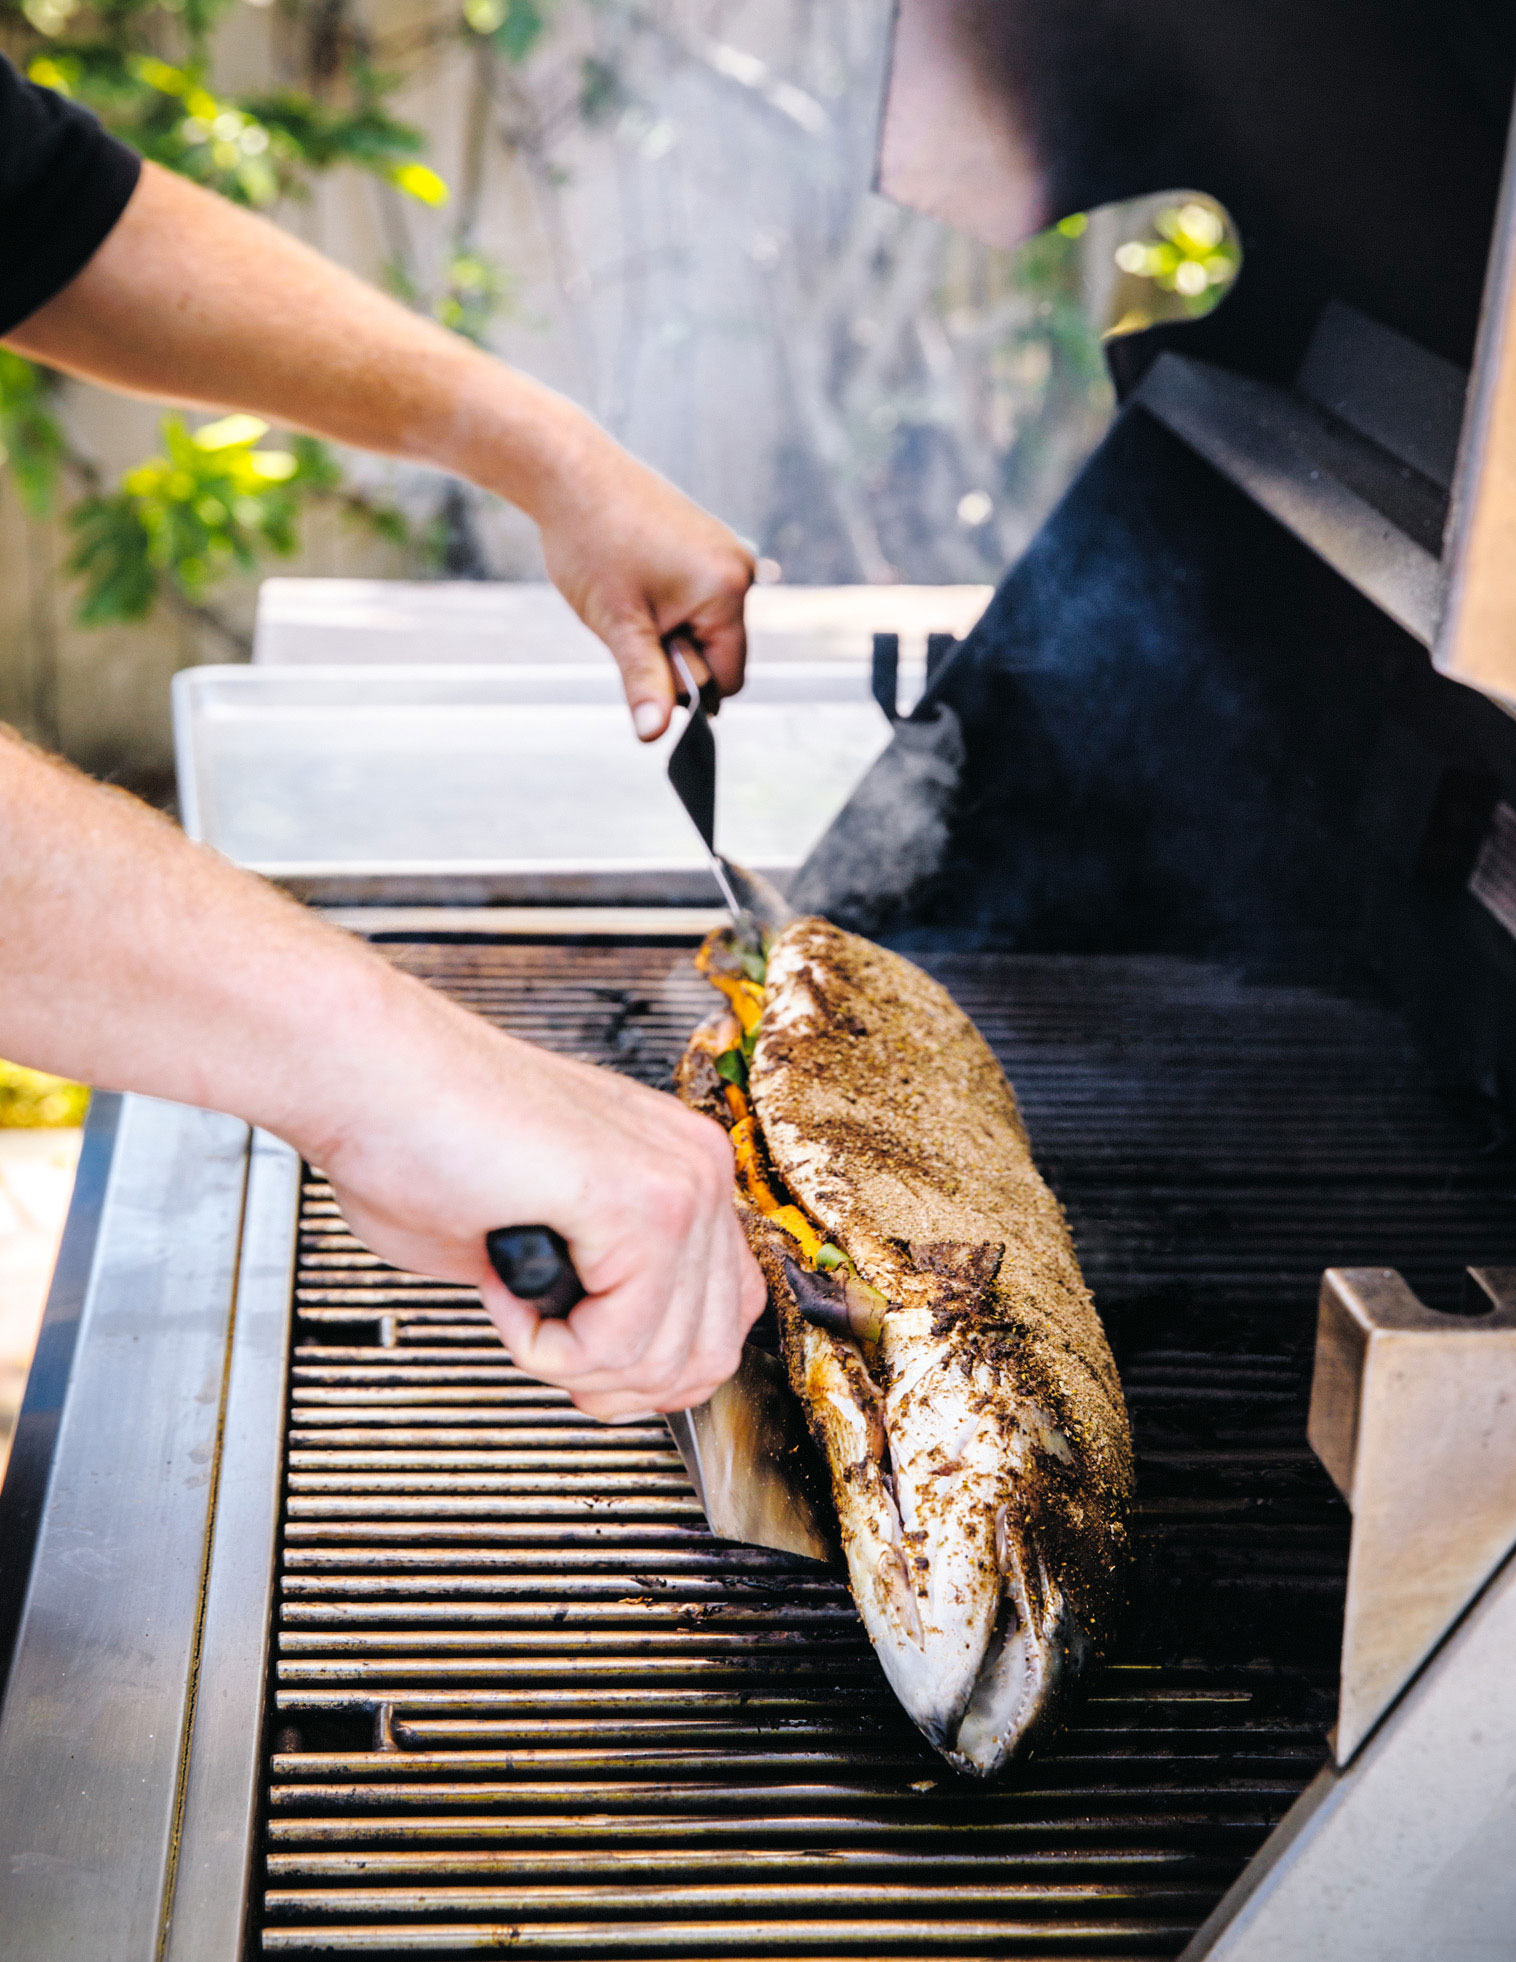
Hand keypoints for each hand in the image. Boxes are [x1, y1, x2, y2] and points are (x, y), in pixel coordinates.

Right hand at [312, 978, 766, 1417]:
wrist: (365, 1074)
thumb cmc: (419, 1139)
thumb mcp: (540, 1237)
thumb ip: (602, 1291)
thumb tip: (621, 1365)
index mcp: (677, 1168)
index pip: (725, 1315)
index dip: (648, 1370)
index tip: (579, 1362)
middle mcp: (696, 1167)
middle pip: (711, 1351)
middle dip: (618, 1384)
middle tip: (546, 1349)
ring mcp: (679, 1181)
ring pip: (666, 1359)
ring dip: (574, 1363)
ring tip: (513, 1301)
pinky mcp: (641, 1202)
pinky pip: (619, 1341)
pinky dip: (549, 1348)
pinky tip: (506, 1291)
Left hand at [534, 430, 754, 741]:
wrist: (571, 472)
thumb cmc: (592, 544)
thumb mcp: (618, 626)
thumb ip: (644, 683)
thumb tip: (655, 736)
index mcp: (728, 591)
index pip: (729, 677)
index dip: (687, 686)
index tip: (645, 659)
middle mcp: (739, 569)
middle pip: (719, 651)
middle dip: (676, 651)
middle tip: (630, 620)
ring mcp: (726, 550)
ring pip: (705, 624)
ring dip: (670, 627)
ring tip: (629, 594)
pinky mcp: (708, 540)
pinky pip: (698, 595)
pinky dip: (669, 602)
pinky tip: (636, 577)